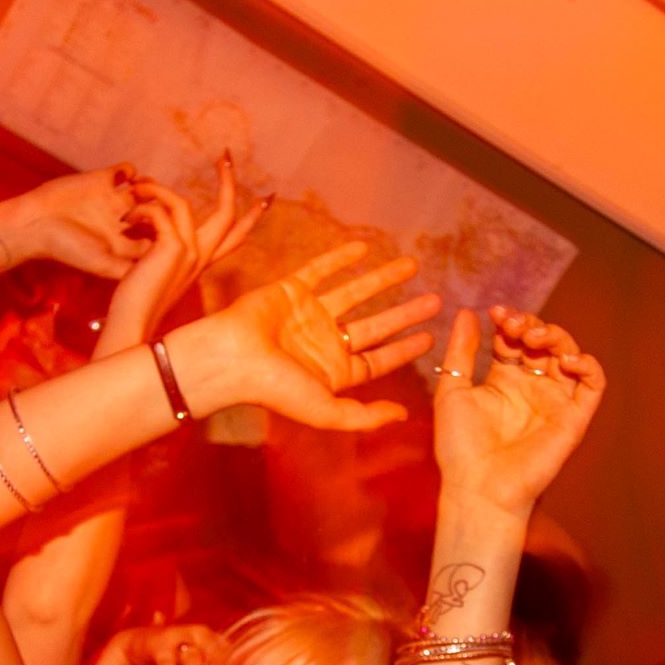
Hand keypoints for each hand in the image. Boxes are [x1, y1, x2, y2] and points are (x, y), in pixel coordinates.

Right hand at [0, 165, 166, 278]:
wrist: (34, 224)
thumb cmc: (65, 248)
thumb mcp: (100, 264)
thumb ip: (128, 267)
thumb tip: (157, 270)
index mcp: (121, 244)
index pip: (154, 239)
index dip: (165, 235)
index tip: (167, 231)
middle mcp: (119, 223)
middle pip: (153, 214)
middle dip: (161, 208)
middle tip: (158, 206)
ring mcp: (110, 201)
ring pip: (142, 190)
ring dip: (149, 186)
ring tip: (143, 190)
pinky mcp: (99, 181)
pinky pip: (124, 172)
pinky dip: (131, 171)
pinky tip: (126, 178)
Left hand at [94, 155, 258, 354]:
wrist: (130, 327)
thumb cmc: (135, 304)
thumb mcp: (153, 274)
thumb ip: (160, 252)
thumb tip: (150, 230)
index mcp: (200, 264)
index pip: (234, 237)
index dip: (251, 217)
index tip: (267, 198)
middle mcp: (200, 258)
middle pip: (227, 213)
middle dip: (228, 182)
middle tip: (226, 156)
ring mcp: (189, 254)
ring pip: (184, 204)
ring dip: (156, 190)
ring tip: (136, 187)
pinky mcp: (172, 250)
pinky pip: (161, 213)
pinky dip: (141, 209)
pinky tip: (125, 219)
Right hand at [181, 239, 440, 431]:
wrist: (230, 359)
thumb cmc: (274, 390)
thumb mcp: (326, 411)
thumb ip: (364, 416)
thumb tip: (402, 416)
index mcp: (334, 372)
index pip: (378, 359)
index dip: (404, 349)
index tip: (430, 337)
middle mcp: (324, 342)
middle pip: (375, 325)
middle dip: (405, 312)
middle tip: (435, 300)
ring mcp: (308, 314)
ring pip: (355, 292)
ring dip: (383, 279)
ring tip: (411, 264)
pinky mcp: (290, 290)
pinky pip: (320, 270)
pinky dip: (340, 258)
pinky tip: (365, 247)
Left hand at [428, 305, 604, 516]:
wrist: (478, 489)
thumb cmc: (460, 448)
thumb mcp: (453, 391)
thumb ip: (462, 352)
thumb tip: (467, 312)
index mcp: (504, 381)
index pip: (515, 340)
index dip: (510, 321)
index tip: (497, 313)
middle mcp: (532, 388)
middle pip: (544, 343)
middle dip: (532, 325)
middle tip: (515, 326)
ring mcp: (555, 402)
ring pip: (570, 355)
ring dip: (557, 337)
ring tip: (536, 336)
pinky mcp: (574, 419)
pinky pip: (593, 385)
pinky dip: (587, 365)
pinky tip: (566, 359)